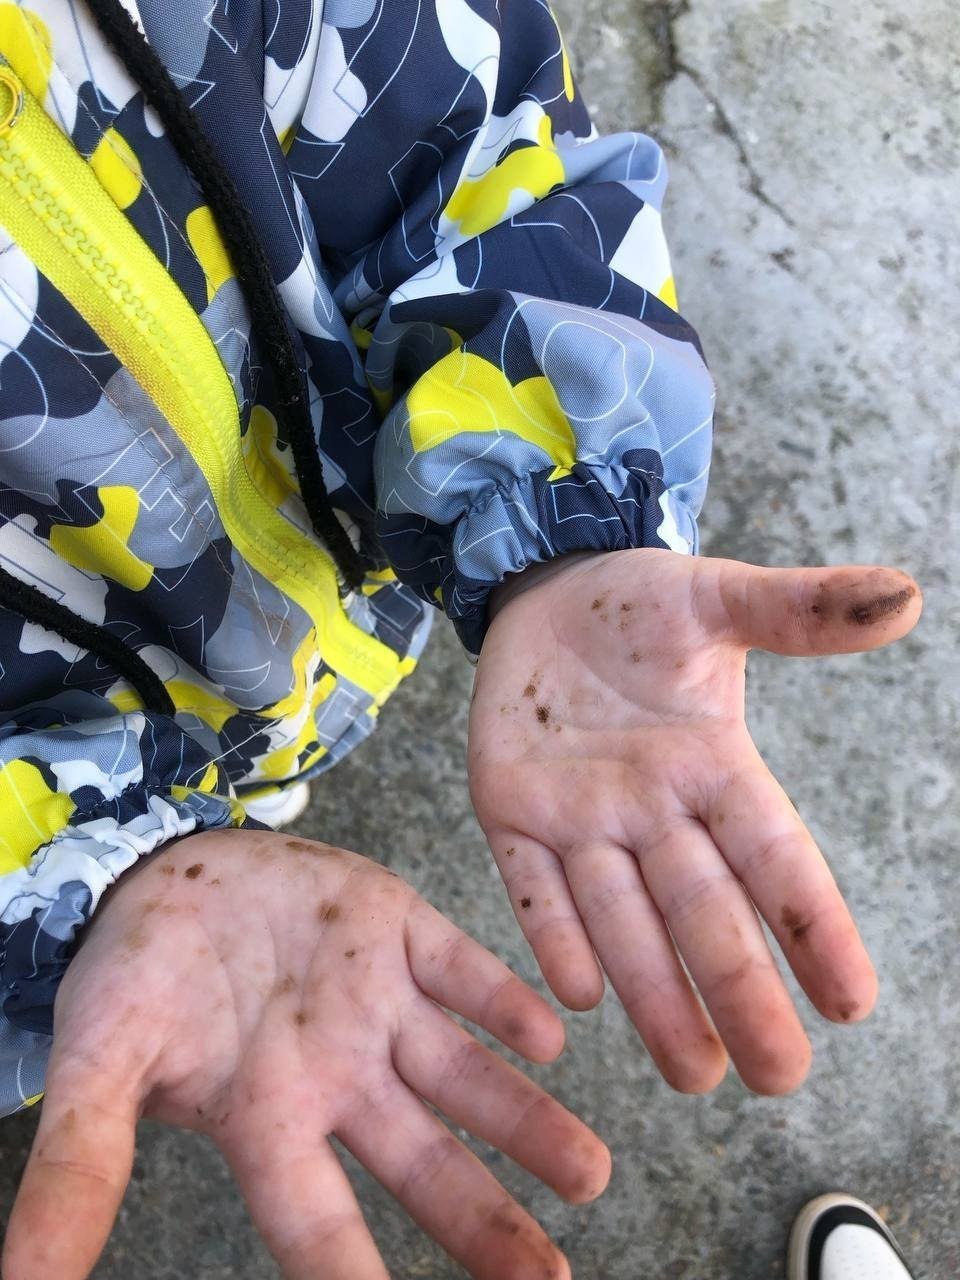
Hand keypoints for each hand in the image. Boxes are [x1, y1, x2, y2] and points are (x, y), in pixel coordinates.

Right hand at [2, 831, 609, 1279]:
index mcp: (267, 1119)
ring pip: (464, 1075)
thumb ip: (81, 1165)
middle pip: (422, 1163)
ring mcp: (375, 1001)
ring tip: (589, 1170)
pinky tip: (548, 1033)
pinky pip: (462, 971)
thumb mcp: (99, 1066)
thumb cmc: (133, 977)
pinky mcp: (398, 928)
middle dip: (486, 1220)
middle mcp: (337, 1074)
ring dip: (525, 1119)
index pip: (319, 1224)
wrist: (168, 871)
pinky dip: (502, 999)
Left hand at [469, 549, 921, 1094]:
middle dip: (739, 989)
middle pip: (703, 909)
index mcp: (710, 764)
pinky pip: (531, 881)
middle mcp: (652, 808)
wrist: (546, 586)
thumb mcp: (716, 598)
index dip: (811, 924)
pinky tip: (579, 993)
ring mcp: (578, 814)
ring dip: (654, 992)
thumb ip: (799, 609)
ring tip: (694, 1072)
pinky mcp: (508, 807)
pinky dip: (553, 932)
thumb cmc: (637, 600)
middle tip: (778, 1075)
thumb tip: (903, 596)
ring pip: (621, 917)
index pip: (773, 855)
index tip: (852, 1001)